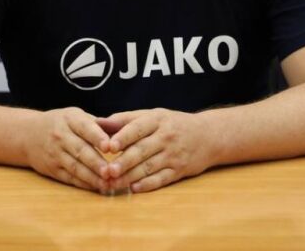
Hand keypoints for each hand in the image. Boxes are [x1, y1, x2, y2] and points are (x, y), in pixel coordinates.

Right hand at [24, 107, 112, 191]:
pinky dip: (83, 183)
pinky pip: (69, 177)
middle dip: (96, 162)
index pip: (85, 127)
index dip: (97, 137)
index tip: (110, 146)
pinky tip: (96, 187)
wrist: (29, 134)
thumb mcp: (76, 116)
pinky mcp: (52, 169)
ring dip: (92, 177)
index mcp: (70, 119)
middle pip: (80, 150)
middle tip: (111, 171)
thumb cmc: (61, 123)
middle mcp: (61, 136)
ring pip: (75, 167)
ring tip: (107, 184)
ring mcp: (55, 154)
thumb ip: (98, 124)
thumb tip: (123, 132)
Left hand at [97, 108, 213, 192]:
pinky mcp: (179, 171)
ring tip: (113, 183)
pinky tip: (134, 189)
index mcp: (157, 120)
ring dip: (130, 176)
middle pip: (142, 150)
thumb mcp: (152, 116)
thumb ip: (124, 119)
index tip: (108, 146)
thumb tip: (97, 122)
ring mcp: (173, 155)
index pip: (138, 128)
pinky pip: (161, 179)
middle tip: (107, 170)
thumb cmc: (172, 124)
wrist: (207, 136)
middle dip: (124, 162)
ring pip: (149, 167)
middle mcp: (166, 137)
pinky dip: (147, 185)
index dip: (123, 137)